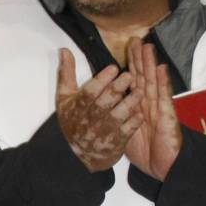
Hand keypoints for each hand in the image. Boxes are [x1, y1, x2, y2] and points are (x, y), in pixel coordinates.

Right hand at [55, 52, 138, 170]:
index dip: (102, 80)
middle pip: (104, 102)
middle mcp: (90, 119)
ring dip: (129, 103)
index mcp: (78, 106)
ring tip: (139, 91)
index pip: (90, 91)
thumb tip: (64, 50)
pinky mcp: (115, 142)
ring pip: (118, 115)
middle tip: (129, 76)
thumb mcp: (64, 98)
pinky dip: (134, 122)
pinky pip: (127, 131)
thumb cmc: (72, 122)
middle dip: (117, 88)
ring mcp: (103, 131)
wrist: (76, 154)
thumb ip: (66, 73)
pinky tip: (140, 112)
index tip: (113, 68)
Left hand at [125, 42, 182, 179]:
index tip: (125, 48)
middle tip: (135, 39)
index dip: (130, 65)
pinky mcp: (166, 116)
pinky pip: (163, 98)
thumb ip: (115, 116)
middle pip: (143, 77)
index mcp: (137, 106)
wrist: (162, 167)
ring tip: (148, 47)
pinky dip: (162, 83)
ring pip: (153, 82)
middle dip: (139, 59)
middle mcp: (148, 104)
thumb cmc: (145, 151)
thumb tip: (102, 106)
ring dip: (150, 64)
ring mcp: (158, 108)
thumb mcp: (123, 132)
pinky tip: (161, 69)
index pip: (133, 81)